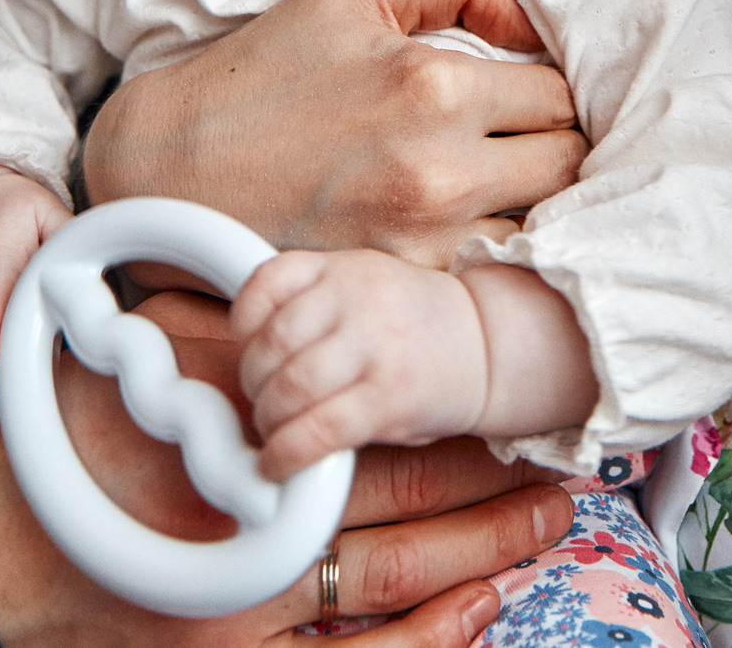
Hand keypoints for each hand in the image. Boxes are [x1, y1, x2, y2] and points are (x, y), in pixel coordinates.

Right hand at [0, 291, 570, 645]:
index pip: (375, 455)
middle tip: (559, 494)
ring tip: (536, 543)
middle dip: (487, 507)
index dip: (453, 449)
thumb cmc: (53, 447)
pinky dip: (422, 638)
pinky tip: (474, 613)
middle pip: (401, 522)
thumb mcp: (142, 375)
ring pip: (389, 590)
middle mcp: (250, 543)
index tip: (518, 436)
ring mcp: (242, 615)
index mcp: (239, 461)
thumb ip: (226, 353)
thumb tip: (294, 314)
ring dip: (475, 566)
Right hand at [81, 0, 585, 265]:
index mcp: (436, 85)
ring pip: (542, 221)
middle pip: (568, 161)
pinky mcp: (402, 281)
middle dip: (552, 142)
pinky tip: (459, 220)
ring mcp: (424, 234)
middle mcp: (442, 167)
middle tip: (518, 135)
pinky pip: (490, 267)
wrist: (174, 170)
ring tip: (493, 179)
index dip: (549, 87)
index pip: (560, 93)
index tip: (523, 89)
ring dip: (530, 200)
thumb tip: (534, 14)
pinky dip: (490, 245)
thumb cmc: (264, 72)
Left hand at [232, 250, 485, 480]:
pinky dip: (287, 454)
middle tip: (263, 402)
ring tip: (276, 432)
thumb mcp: (364, 285)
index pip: (266, 283)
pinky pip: (318, 430)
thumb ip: (312, 303)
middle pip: (271, 344)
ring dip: (269, 421)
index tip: (247, 350)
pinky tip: (280, 464)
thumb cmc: (414, 324)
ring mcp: (375, 346)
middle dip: (253, 384)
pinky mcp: (390, 398)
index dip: (242, 324)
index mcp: (344, 267)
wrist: (489, 345)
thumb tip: (246, 355)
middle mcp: (357, 298)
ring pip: (289, 388)